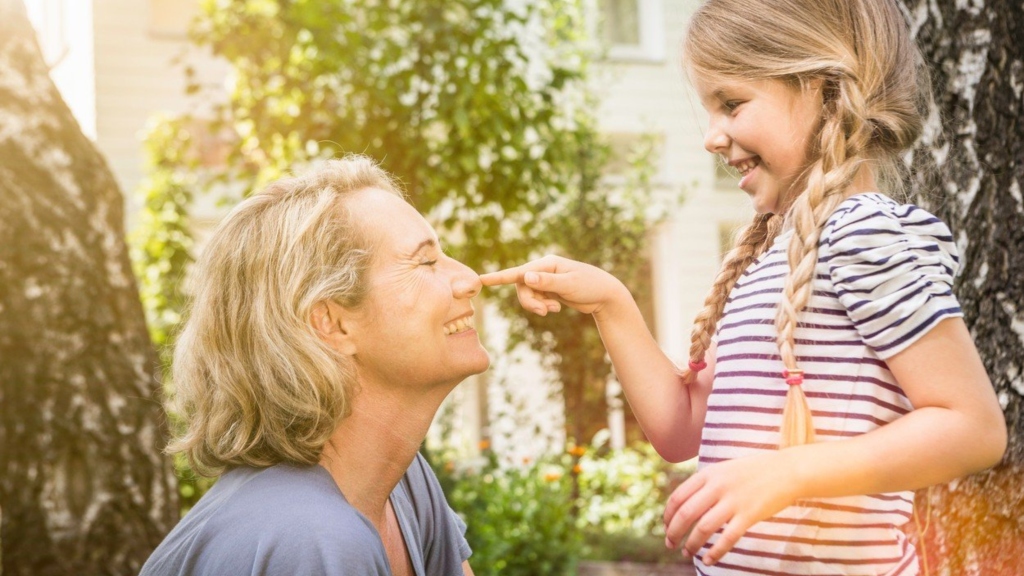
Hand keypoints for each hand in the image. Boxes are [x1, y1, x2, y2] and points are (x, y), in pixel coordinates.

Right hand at [479, 255, 627, 316]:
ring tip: (554, 310)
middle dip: (530, 302)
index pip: (519, 271)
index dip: (499, 277)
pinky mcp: (549, 290)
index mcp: (547, 263)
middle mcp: (543, 269)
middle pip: (521, 288)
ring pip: (528, 295)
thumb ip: (547, 282)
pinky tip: (556, 307)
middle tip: (544, 312)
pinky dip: (543, 307)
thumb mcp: (570, 285)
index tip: (481, 280)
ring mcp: (545, 280)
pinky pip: (536, 300)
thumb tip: (526, 277)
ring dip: (537, 306)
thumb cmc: (591, 286)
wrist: (605, 295)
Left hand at [663, 451, 802, 565]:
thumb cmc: (755, 471)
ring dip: (691, 544)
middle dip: (673, 532)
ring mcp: (734, 501)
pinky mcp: (749, 515)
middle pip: (686, 514)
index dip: (668, 516)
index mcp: (708, 474)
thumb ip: (706, 483)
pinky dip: (715, 552)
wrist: (788, 470)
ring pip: (703, 528)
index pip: (678, 497)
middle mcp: (718, 486)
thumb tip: (686, 503)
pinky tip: (708, 560)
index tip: (666, 527)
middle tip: (670, 544)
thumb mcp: (725, 469)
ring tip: (687, 553)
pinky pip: (727, 538)